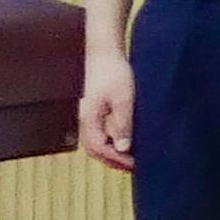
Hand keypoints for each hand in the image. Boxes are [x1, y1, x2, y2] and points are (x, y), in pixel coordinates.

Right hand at [78, 49, 136, 170]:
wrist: (104, 54)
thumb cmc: (113, 73)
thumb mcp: (123, 99)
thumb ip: (122, 123)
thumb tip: (122, 147)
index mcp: (89, 118)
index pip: (99, 149)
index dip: (116, 160)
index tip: (135, 164)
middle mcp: (85, 120)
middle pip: (95, 149)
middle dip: (113, 160)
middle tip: (134, 166)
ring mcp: (89, 116)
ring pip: (97, 142)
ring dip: (112, 153)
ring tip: (132, 158)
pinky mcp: (95, 111)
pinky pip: (100, 132)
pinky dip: (112, 141)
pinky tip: (126, 141)